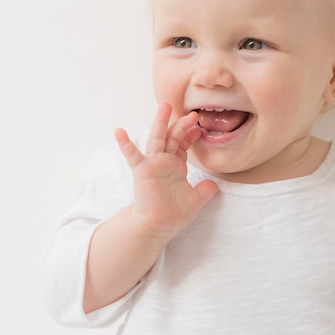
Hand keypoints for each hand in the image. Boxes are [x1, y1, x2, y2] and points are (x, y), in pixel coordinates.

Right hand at [114, 102, 217, 240]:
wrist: (158, 227)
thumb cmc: (174, 214)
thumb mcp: (196, 200)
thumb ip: (206, 190)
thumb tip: (215, 185)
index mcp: (175, 166)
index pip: (182, 144)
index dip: (191, 135)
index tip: (200, 128)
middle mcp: (163, 161)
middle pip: (173, 137)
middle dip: (182, 124)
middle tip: (193, 114)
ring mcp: (152, 164)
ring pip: (157, 139)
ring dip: (160, 122)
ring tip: (165, 107)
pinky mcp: (141, 171)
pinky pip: (132, 156)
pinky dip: (125, 144)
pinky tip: (119, 131)